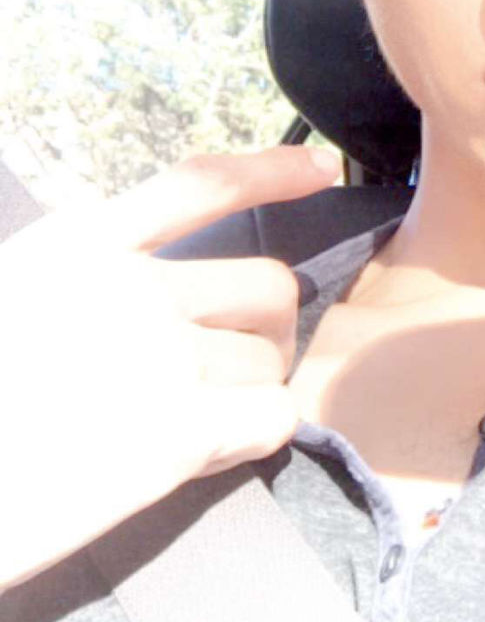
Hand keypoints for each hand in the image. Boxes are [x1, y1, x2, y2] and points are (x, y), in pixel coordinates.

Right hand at [0, 143, 341, 590]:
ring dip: (257, 385)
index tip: (317, 172)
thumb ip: (71, 288)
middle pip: (265, 284)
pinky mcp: (177, 437)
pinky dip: (262, 432)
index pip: (196, 187)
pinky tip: (222, 448)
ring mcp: (161, 359)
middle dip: (268, 322)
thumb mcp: (14, 297)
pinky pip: (272, 418)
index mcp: (76, 246)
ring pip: (270, 358)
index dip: (267, 172)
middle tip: (242, 360)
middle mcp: (132, 290)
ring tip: (212, 415)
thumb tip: (131, 305)